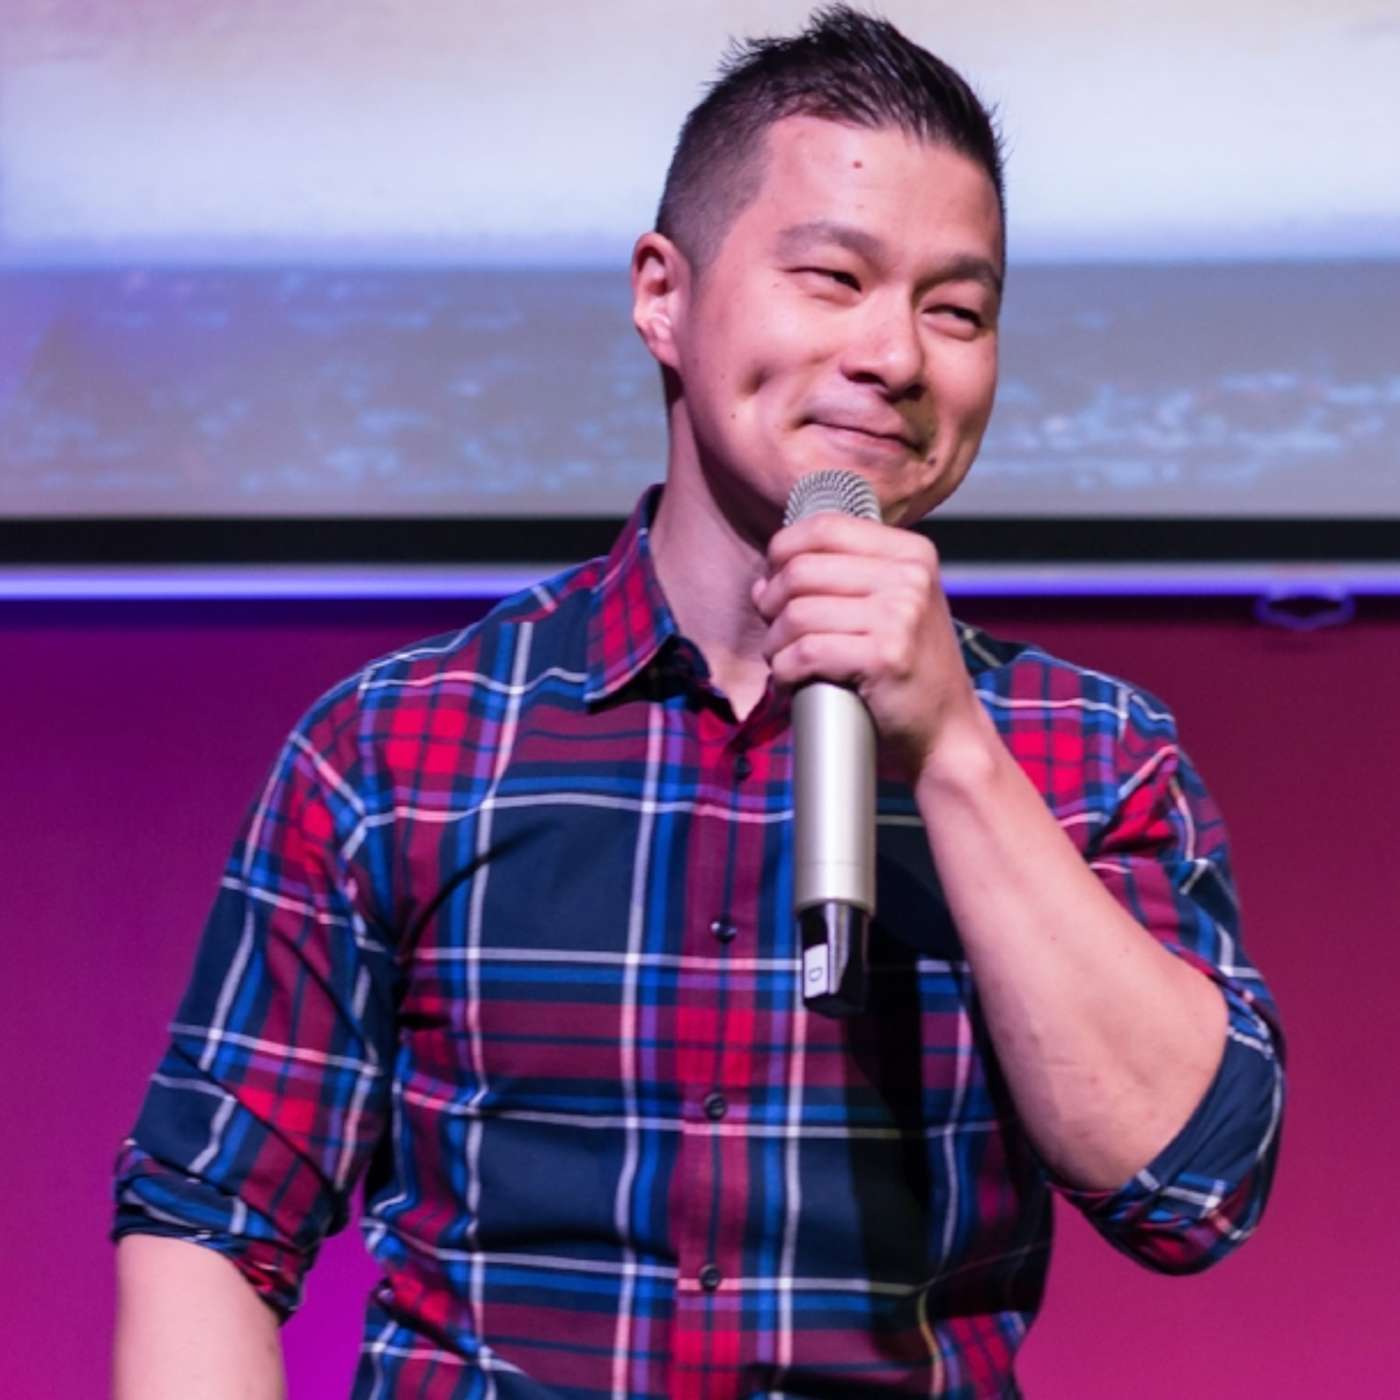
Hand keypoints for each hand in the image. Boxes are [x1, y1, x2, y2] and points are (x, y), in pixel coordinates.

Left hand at [752, 512, 983, 782]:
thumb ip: (841, 578)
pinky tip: (792, 681)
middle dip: (770, 604)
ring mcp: (900, 616)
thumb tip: (766, 577)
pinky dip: (785, 671)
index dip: (782, 552)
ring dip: (775, 644)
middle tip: (776, 632)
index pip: (823, 527)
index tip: (775, 583)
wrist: (946, 732)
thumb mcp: (892, 605)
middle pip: (801, 570)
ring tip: (784, 660)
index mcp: (911, 553)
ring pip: (797, 614)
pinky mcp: (885, 657)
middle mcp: (909, 577)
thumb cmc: (907, 670)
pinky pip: (806, 653)